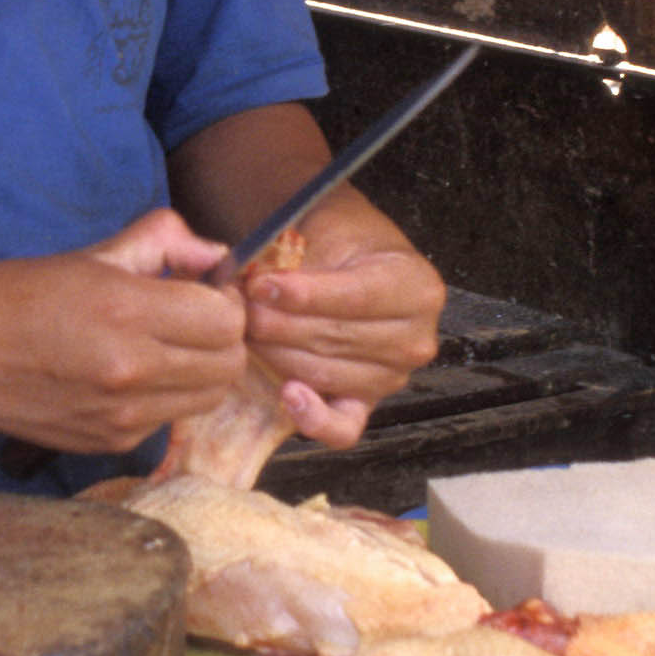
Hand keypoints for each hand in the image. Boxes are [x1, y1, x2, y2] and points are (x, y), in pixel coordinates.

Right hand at [0, 209, 249, 454]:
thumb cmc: (16, 293)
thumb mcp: (92, 252)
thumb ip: (164, 242)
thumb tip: (215, 254)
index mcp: (125, 311)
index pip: (226, 317)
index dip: (223, 298)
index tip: (202, 288)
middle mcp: (130, 370)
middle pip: (229, 364)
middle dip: (222, 336)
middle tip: (191, 316)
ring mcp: (121, 416)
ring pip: (209, 398)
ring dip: (202, 369)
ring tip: (165, 345)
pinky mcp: (108, 444)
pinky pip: (169, 420)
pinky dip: (167, 396)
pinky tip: (132, 374)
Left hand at [236, 194, 443, 449]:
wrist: (348, 256)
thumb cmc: (339, 239)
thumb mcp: (328, 228)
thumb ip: (301, 257)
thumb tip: (257, 286)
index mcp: (417, 287)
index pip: (355, 297)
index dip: (304, 295)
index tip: (259, 286)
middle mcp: (414, 338)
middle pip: (336, 338)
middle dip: (279, 323)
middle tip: (238, 308)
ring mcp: (392, 377)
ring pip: (327, 374)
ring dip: (277, 354)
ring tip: (246, 330)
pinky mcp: (366, 406)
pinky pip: (343, 428)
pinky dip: (313, 417)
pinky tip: (287, 394)